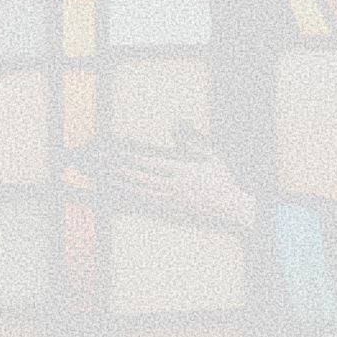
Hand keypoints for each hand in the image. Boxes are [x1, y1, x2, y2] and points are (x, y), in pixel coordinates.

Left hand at [107, 123, 256, 231]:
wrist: (231, 207)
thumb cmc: (222, 180)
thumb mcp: (211, 155)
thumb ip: (192, 140)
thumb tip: (177, 124)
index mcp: (182, 171)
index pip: (150, 164)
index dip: (131, 159)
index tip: (118, 154)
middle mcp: (174, 186)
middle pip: (141, 179)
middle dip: (121, 172)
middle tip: (105, 167)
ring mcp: (173, 201)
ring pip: (142, 193)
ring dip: (124, 186)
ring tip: (109, 180)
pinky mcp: (173, 212)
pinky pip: (149, 204)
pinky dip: (135, 199)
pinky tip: (126, 195)